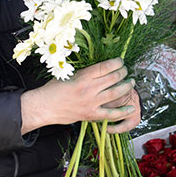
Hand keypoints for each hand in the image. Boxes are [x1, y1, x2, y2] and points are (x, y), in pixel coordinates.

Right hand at [20, 58, 136, 133]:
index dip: (116, 63)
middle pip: (113, 78)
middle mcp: (89, 88)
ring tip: (131, 82)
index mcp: (83, 76)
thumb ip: (84, 73)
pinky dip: (123, 111)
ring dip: (126, 87)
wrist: (44, 107)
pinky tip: (132, 107)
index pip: (105, 67)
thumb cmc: (53, 89)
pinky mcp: (91, 114)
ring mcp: (91, 102)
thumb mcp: (67, 74)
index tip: (120, 61)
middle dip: (123, 73)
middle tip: (126, 71)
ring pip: (115, 93)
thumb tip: (99, 68)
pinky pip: (111, 114)